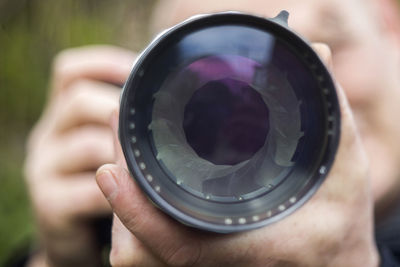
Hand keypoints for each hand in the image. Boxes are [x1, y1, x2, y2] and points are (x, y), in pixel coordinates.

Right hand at [24, 46, 135, 266]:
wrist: (77, 234)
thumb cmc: (102, 180)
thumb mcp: (105, 144)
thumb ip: (123, 122)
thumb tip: (168, 91)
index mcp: (63, 116)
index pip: (70, 72)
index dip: (106, 64)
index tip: (141, 70)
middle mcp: (48, 135)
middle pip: (79, 99)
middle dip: (122, 108)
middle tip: (157, 123)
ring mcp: (44, 169)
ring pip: (88, 144)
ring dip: (126, 151)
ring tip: (153, 160)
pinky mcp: (50, 203)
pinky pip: (89, 190)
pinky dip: (119, 191)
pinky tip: (137, 195)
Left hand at [96, 44, 378, 266]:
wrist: (333, 264)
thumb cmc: (339, 228)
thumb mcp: (345, 172)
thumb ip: (334, 116)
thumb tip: (314, 52)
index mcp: (248, 247)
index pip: (180, 244)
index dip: (137, 210)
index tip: (110, 171)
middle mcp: (217, 266)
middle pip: (144, 243)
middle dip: (125, 189)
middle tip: (119, 135)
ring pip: (141, 248)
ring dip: (129, 202)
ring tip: (126, 154)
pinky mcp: (196, 266)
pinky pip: (149, 249)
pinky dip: (138, 215)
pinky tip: (143, 184)